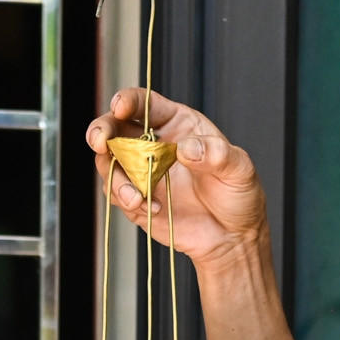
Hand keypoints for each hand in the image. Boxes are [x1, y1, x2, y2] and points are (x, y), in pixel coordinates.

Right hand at [86, 88, 267, 271]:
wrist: (232, 238)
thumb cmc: (238, 197)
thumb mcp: (239, 169)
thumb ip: (217, 153)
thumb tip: (186, 148)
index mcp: (178, 125)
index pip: (146, 104)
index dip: (128, 101)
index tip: (120, 107)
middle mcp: (154, 144)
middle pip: (116, 127)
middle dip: (101, 130)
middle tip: (100, 141)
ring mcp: (143, 172)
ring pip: (109, 162)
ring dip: (115, 177)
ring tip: (136, 197)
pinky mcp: (137, 199)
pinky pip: (117, 194)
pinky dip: (126, 201)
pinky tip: (151, 209)